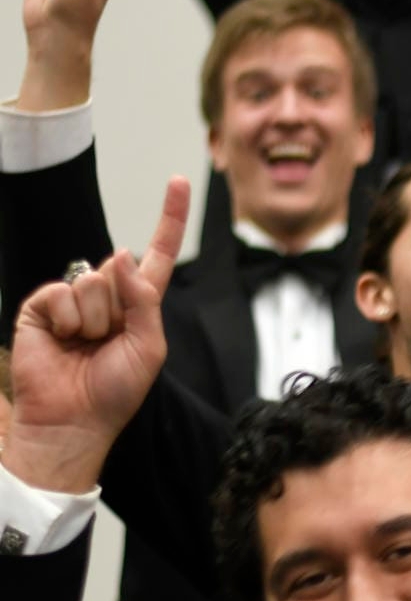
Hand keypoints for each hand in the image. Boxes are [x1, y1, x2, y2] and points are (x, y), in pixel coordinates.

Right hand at [4, 175, 186, 493]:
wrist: (74, 420)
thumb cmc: (116, 390)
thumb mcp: (148, 346)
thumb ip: (143, 298)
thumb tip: (120, 253)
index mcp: (139, 303)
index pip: (157, 253)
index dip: (168, 218)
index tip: (177, 181)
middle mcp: (107, 296)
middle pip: (121, 270)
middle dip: (120, 308)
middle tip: (107, 343)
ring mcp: (73, 300)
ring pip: (93, 281)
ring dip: (95, 319)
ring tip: (86, 346)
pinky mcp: (42, 306)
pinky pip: (62, 293)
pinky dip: (69, 320)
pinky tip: (64, 341)